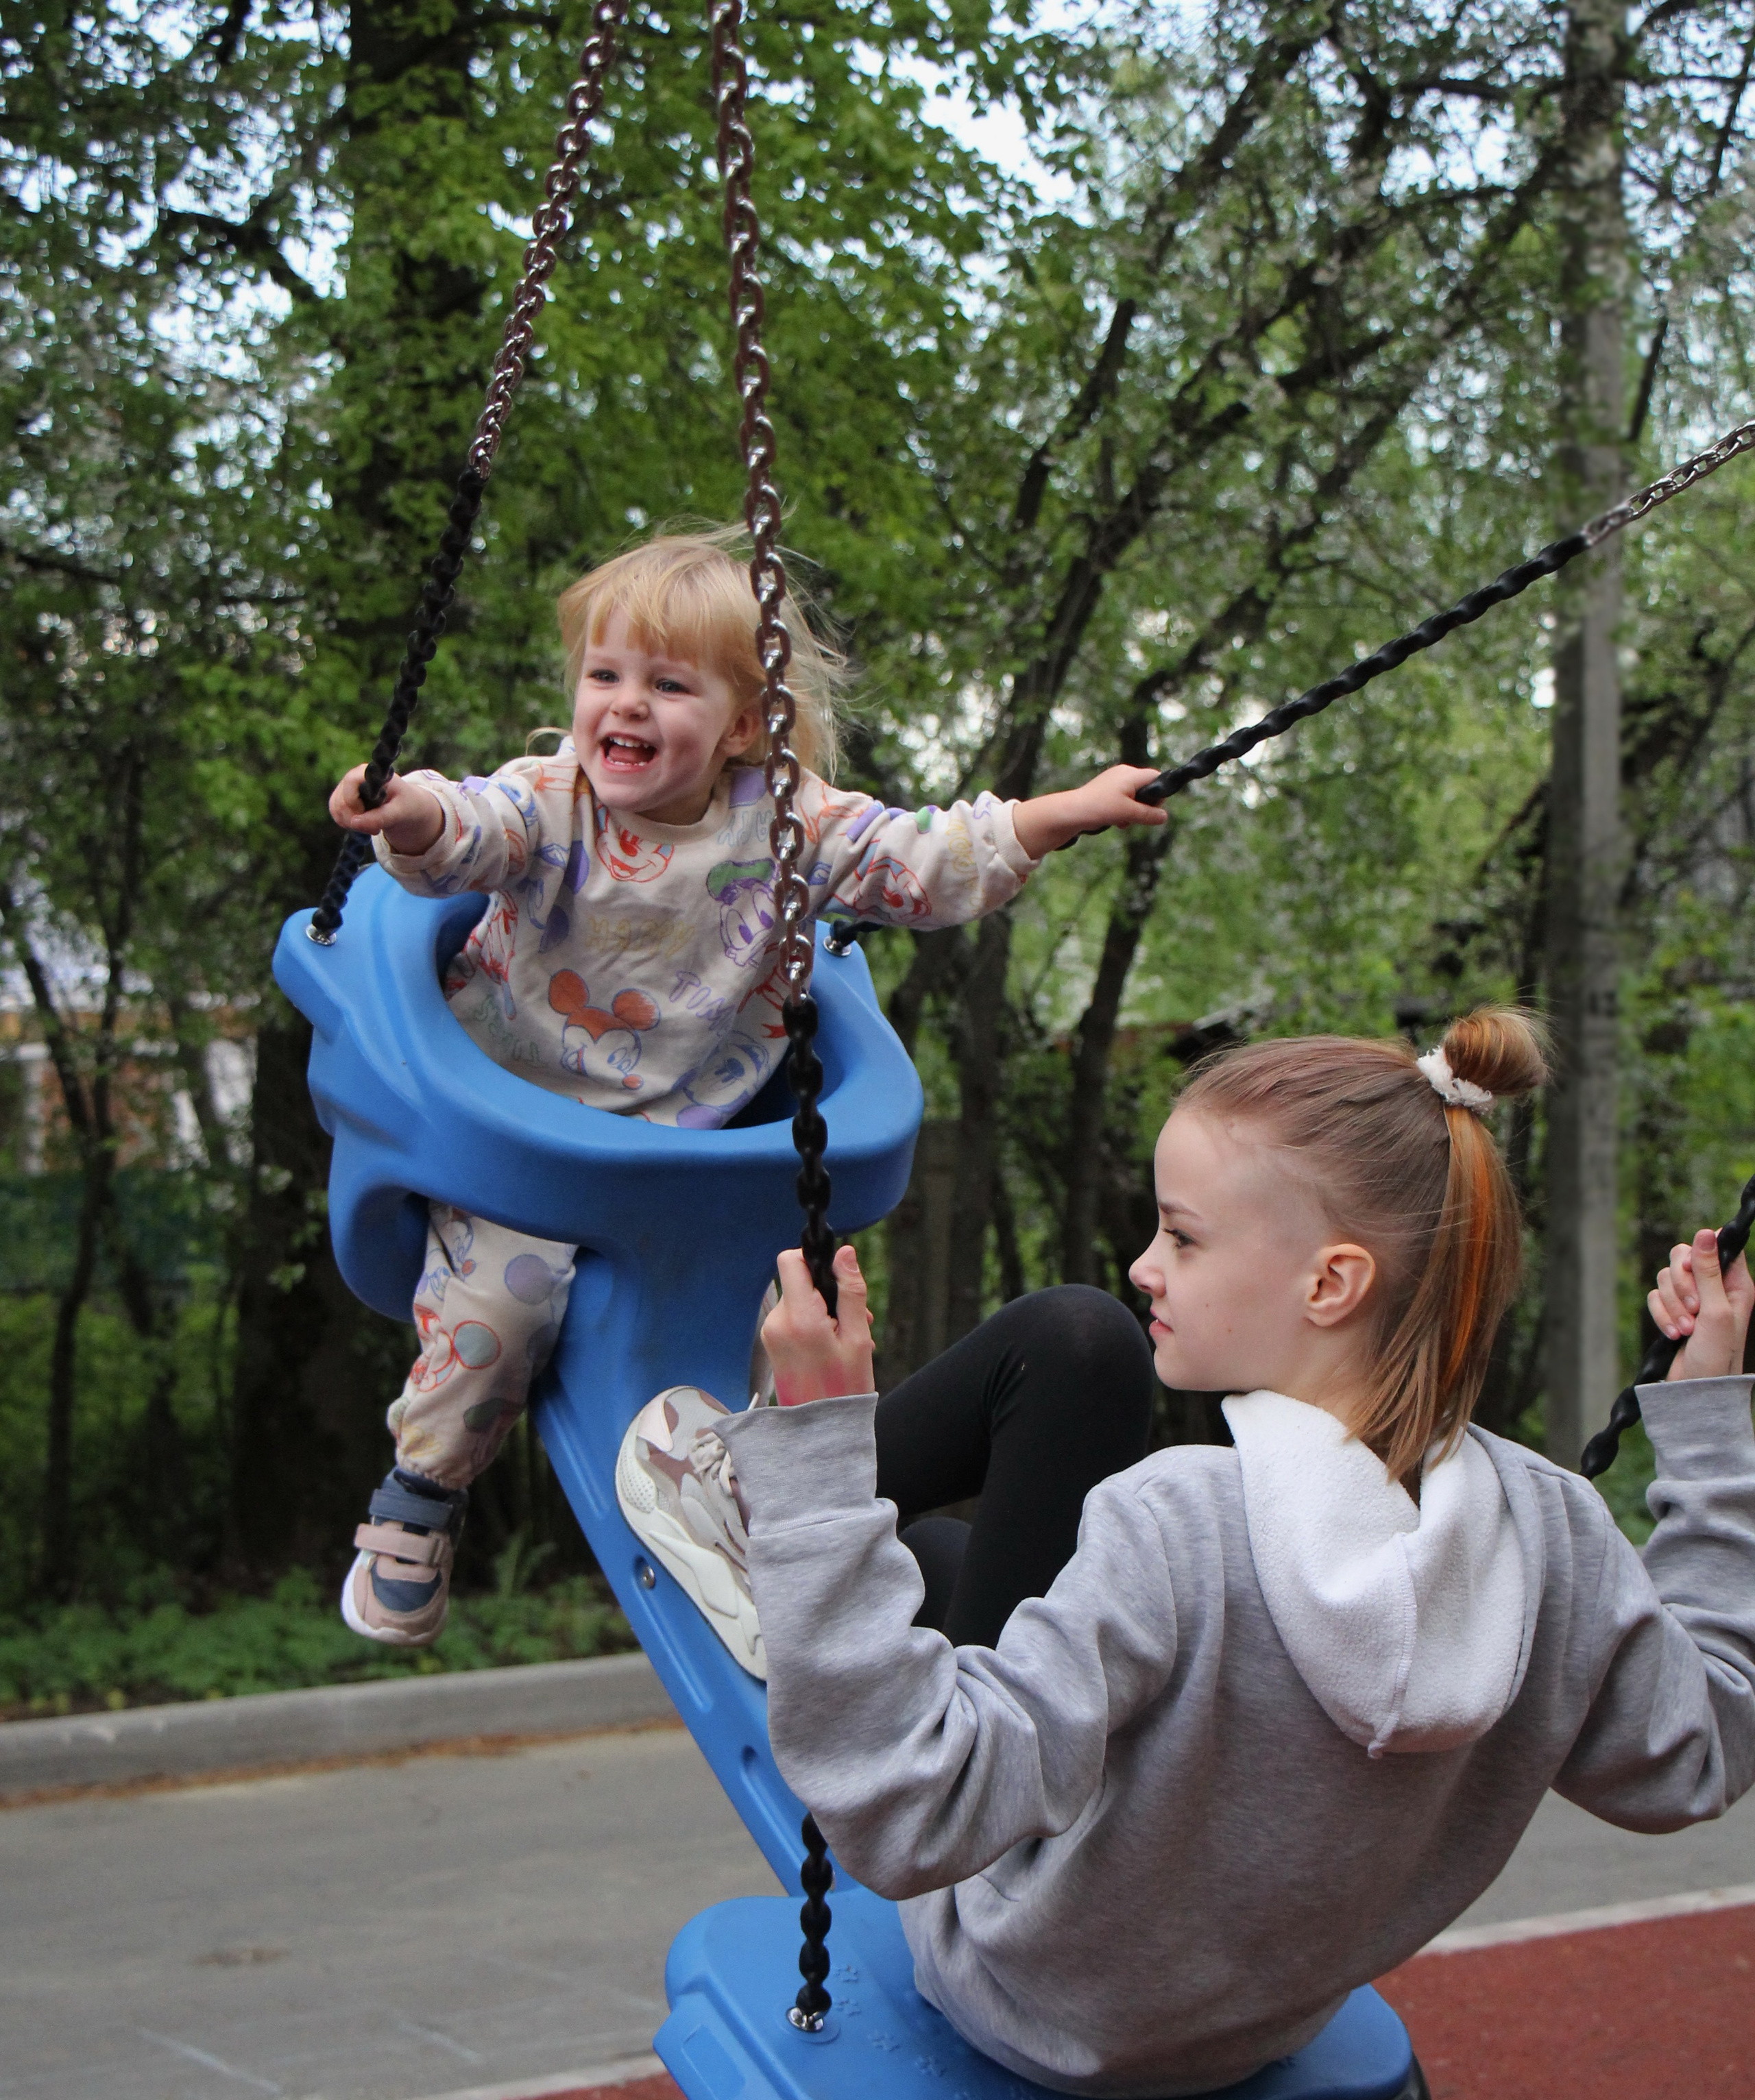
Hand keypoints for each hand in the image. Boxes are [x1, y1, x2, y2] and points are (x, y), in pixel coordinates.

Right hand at [329, 765, 444, 856]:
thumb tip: (354, 823)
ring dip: (350, 823)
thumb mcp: (400, 812)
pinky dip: (346, 823)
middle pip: (340, 799)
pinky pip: (336, 812)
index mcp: (371, 773)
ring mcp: (347, 787)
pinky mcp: (343, 798)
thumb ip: (380, 817)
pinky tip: (363, 825)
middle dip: (354, 819)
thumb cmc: (407, 804)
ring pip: (336, 808)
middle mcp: (355, 776)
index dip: (354, 803)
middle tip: (375, 830)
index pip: (350, 782)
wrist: (408, 806)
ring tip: (371, 827)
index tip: (369, 815)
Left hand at [761, 1245, 874, 1405]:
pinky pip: (793, 1319)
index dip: (813, 1259)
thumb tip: (844, 1252)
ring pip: (798, 1301)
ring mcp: (771, 1335)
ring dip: (824, 1312)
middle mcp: (778, 1322)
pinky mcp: (772, 1345)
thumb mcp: (857, 1338)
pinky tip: (832, 1348)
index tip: (836, 1276)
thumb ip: (850, 1292)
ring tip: (848, 1340)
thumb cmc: (844, 1388)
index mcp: (799, 1317)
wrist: (820, 1431)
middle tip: (857, 1320)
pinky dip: (813, 1325)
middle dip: (828, 1293)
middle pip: (799, 1282)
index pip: (790, 1261)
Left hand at [1011, 765, 1168, 857]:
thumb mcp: (1128, 813)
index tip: (1153, 810)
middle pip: (1146, 788)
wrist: (1071, 812)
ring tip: (1122, 822)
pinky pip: (1122, 799)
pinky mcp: (1105, 790)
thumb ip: (1148, 815)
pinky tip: (1115, 821)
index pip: (1156, 777)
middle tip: (1135, 819)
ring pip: (1134, 796)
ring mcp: (1113, 781)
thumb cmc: (1099, 808)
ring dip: (1132, 812)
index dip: (1159, 794)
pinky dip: (1122, 810)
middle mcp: (1123, 773)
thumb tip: (1164, 817)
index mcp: (1130, 774)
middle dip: (1144, 806)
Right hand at [1651, 1228, 1753, 1380]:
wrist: (1695, 1388)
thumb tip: (1706, 1232)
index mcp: (1735, 1284)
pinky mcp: (1670, 1311)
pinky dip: (1661, 1315)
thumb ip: (1709, 1271)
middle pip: (1684, 1256)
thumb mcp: (1717, 1311)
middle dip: (1681, 1282)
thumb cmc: (1717, 1355)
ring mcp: (1690, 1299)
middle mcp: (1712, 1288)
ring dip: (1672, 1305)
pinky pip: (1654, 1297)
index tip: (1695, 1268)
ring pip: (1666, 1278)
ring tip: (1686, 1330)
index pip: (1720, 1246)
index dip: (1703, 1251)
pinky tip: (1674, 1334)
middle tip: (1694, 1307)